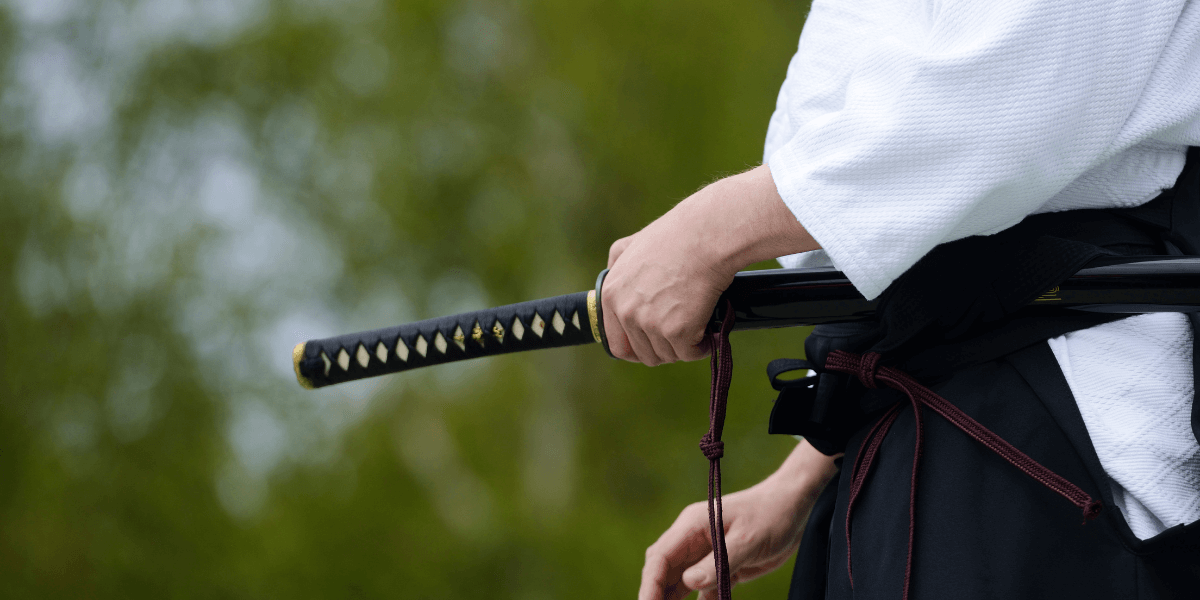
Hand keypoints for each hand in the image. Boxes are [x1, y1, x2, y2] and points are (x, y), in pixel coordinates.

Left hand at [603, 165, 818, 365]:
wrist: (706, 236)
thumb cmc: (676, 236)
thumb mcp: (631, 243)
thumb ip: (616, 261)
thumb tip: (612, 271)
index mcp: (611, 296)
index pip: (617, 344)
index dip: (639, 350)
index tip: (655, 346)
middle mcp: (626, 312)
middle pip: (645, 354)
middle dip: (665, 348)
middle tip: (682, 336)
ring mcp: (651, 323)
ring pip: (668, 355)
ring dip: (684, 348)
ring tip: (698, 330)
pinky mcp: (677, 331)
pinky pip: (690, 354)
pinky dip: (702, 347)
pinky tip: (709, 334)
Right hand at [638, 440, 839, 599]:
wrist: (794, 507)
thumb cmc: (771, 514)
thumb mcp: (748, 539)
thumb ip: (719, 562)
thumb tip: (689, 583)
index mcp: (692, 526)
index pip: (660, 557)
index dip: (650, 584)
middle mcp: (692, 540)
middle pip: (663, 572)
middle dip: (654, 595)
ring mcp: (705, 554)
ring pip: (678, 583)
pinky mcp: (720, 568)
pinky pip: (702, 590)